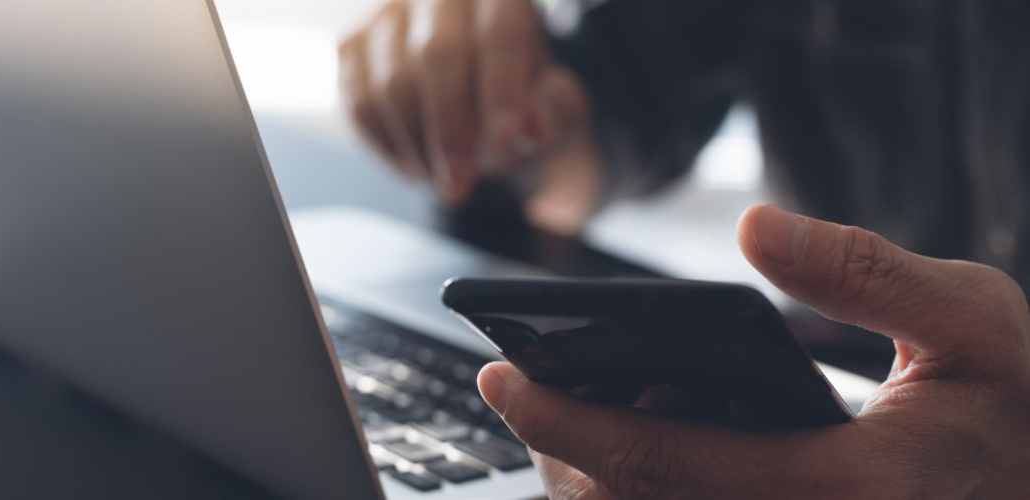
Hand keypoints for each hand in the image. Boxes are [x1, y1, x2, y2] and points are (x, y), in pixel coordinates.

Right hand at [337, 0, 591, 204]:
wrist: (481, 101)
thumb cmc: (522, 99)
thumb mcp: (557, 108)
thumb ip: (556, 114)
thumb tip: (536, 131)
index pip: (499, 35)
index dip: (502, 91)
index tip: (509, 142)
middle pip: (436, 55)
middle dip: (449, 130)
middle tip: (460, 188)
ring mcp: (388, 17)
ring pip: (390, 84)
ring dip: (417, 147)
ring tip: (445, 180)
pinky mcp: (351, 47)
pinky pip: (359, 105)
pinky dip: (388, 148)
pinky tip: (418, 167)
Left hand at [477, 205, 1029, 498]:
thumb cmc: (1011, 402)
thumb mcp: (973, 322)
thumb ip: (865, 274)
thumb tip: (756, 227)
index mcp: (845, 489)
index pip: (664, 461)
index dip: (565, 419)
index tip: (500, 374)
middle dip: (557, 452)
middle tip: (522, 384)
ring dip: (588, 475)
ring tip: (573, 406)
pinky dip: (637, 486)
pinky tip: (631, 435)